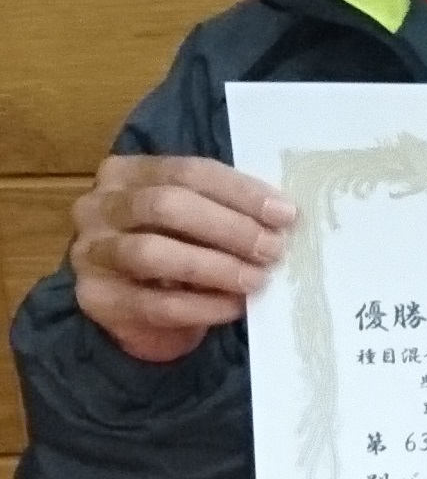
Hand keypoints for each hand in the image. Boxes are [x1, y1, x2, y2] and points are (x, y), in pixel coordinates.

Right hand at [70, 155, 295, 362]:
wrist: (129, 307)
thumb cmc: (170, 249)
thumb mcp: (190, 219)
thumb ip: (221, 208)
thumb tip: (281, 215)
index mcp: (126, 173)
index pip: (188, 171)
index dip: (239, 192)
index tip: (284, 214)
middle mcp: (99, 206)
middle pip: (167, 206)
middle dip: (228, 227)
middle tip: (272, 249)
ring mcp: (92, 253)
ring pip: (153, 253)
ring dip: (215, 266)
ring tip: (256, 278)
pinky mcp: (98, 299)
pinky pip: (156, 303)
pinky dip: (202, 306)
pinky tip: (234, 306)